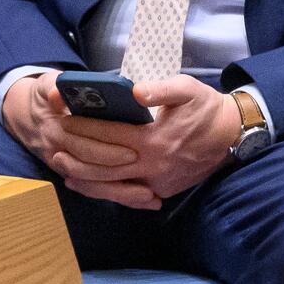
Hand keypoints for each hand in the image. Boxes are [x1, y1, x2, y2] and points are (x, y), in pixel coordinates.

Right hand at [4, 70, 159, 209]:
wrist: (27, 117)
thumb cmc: (45, 98)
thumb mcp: (46, 85)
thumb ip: (53, 88)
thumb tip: (57, 94)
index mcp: (56, 131)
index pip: (83, 146)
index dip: (108, 152)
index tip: (133, 153)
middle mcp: (59, 154)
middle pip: (91, 170)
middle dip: (119, 173)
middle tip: (149, 176)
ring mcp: (65, 168)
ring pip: (94, 187)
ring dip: (121, 194)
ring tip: (150, 197)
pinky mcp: (73, 175)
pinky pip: (96, 191)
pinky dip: (119, 197)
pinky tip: (144, 202)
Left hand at [49, 74, 241, 207]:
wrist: (232, 136)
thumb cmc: (205, 108)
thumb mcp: (187, 89)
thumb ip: (161, 89)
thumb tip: (136, 91)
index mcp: (154, 139)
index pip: (109, 135)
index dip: (84, 127)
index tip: (63, 119)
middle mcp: (152, 164)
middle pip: (104, 163)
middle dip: (77, 154)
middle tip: (52, 144)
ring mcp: (157, 182)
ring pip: (112, 185)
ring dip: (84, 177)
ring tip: (61, 167)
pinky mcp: (161, 190)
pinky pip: (127, 194)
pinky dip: (103, 190)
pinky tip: (85, 184)